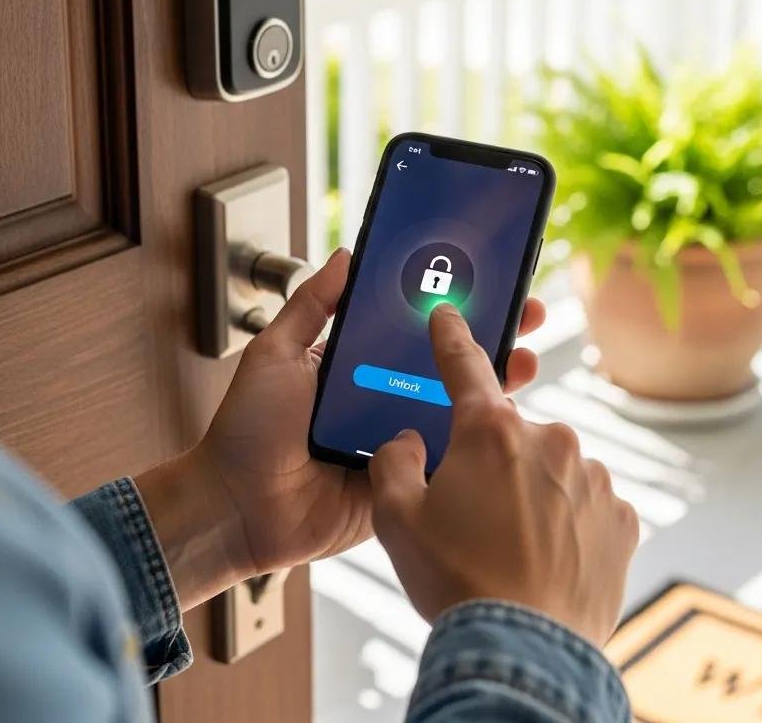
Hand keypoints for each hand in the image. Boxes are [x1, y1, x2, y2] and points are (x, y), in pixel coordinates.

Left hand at [136, 248, 547, 610]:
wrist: (235, 506)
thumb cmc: (247, 430)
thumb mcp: (276, 353)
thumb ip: (312, 305)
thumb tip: (347, 254)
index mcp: (356, 366)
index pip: (413, 329)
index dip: (449, 308)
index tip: (486, 282)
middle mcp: (381, 399)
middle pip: (444, 366)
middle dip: (488, 340)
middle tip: (526, 315)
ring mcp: (396, 442)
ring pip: (453, 410)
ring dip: (492, 386)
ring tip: (526, 360)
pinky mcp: (404, 483)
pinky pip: (443, 461)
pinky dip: (473, 444)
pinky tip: (503, 423)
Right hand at [369, 303, 638, 646]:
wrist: (523, 652)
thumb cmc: (457, 582)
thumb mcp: (397, 519)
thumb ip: (395, 462)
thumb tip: (410, 441)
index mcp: (490, 431)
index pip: (465, 366)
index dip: (452, 337)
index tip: (450, 314)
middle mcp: (549, 439)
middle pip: (509, 434)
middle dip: (491, 462)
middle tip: (473, 514)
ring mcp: (591, 476)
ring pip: (551, 468)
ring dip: (532, 492)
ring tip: (512, 547)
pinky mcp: (622, 515)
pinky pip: (586, 503)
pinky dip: (568, 521)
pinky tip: (547, 558)